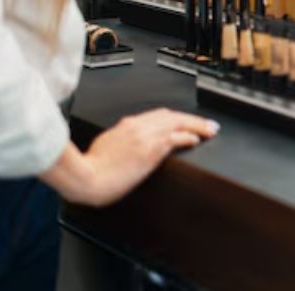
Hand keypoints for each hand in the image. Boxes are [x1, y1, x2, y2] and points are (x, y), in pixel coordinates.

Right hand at [48, 109, 217, 206]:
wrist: (84, 178)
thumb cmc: (90, 170)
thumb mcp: (105, 147)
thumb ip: (120, 142)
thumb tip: (129, 147)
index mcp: (125, 125)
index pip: (157, 115)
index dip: (175, 118)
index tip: (184, 122)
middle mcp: (137, 126)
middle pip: (172, 115)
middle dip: (191, 119)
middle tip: (207, 124)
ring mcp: (145, 136)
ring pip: (178, 123)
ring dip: (197, 125)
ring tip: (210, 129)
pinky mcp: (150, 149)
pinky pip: (176, 138)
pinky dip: (189, 136)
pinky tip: (198, 139)